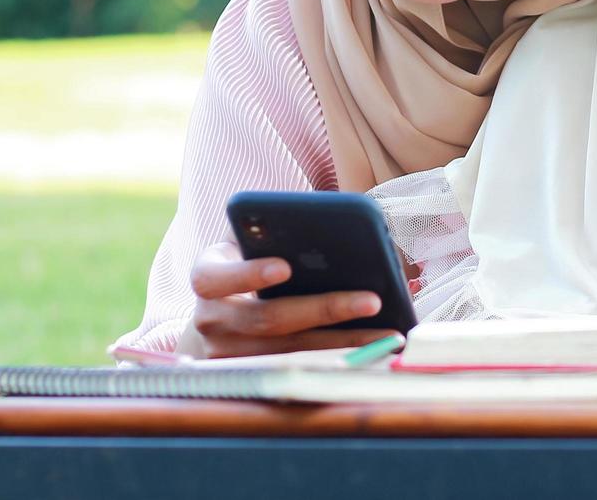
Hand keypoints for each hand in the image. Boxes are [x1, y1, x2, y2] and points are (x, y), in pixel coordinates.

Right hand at [176, 242, 396, 357]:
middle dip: (325, 309)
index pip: (215, 277)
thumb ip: (279, 228)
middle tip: (373, 300)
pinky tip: (375, 350)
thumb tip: (342, 220)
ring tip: (388, 334)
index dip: (248, 273)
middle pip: (269, 319)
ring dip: (344, 342)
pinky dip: (339, 359)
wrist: (219, 313)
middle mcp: (210, 318)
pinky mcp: (250, 376)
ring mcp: (227, 354)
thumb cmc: (249, 262)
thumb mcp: (254, 239)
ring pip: (291, 352)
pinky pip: (300, 369)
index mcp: (208, 276)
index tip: (286, 268)